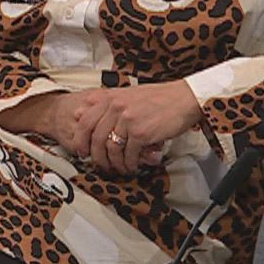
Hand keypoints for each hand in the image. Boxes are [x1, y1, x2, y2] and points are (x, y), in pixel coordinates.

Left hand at [71, 81, 204, 173]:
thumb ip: (104, 104)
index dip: (80, 140)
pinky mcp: (141, 133)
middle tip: (101, 165)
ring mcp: (127, 120)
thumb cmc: (158, 98)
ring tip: (120, 168)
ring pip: (111, 149)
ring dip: (114, 163)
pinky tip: (132, 166)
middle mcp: (115, 107)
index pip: (84, 121)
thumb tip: (78, 113)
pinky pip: (128, 154)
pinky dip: (129, 164)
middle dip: (96, 156)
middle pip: (95, 138)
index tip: (82, 151)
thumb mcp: (127, 95)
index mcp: (110, 97)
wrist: (184, 98)